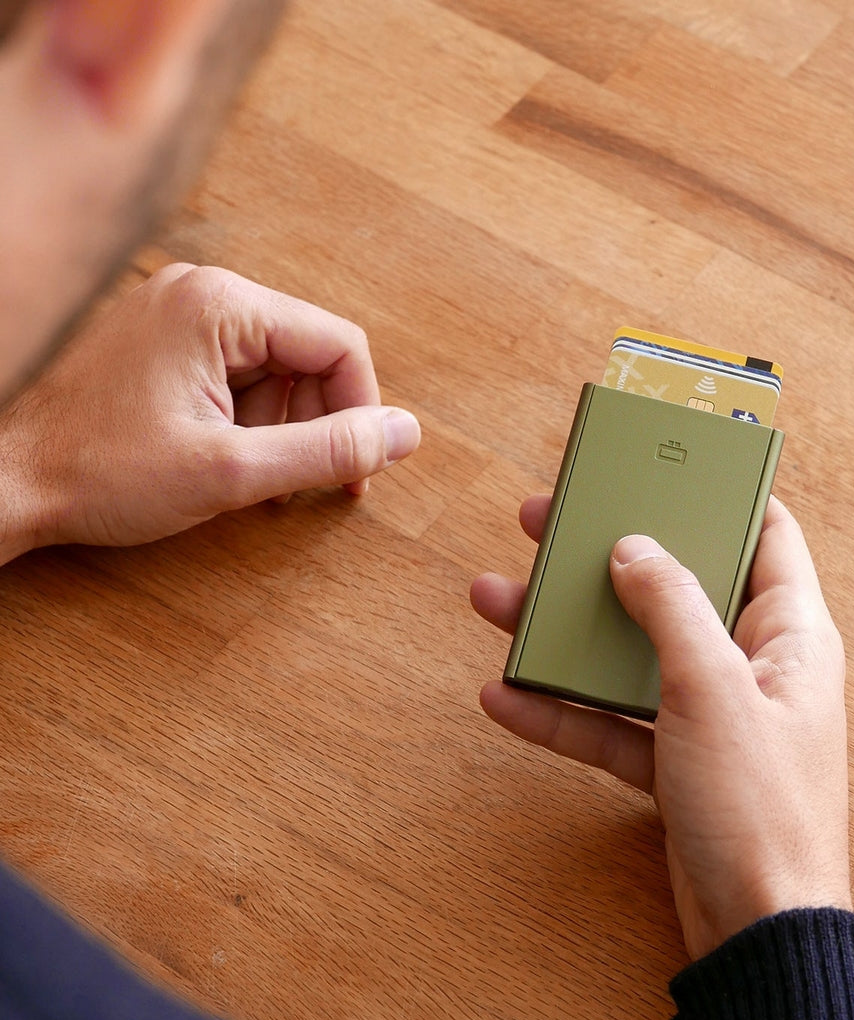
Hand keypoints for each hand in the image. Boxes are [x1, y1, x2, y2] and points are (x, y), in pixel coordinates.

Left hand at [0, 264, 419, 559]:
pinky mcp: (163, 343)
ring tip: (236, 473)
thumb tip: (405, 435)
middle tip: (288, 483)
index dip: (361, 414)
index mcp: (220, 304)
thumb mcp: (232, 472)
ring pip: (277, 371)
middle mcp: (201, 294)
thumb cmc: (99, 472)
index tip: (354, 474)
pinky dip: (244, 423)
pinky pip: (237, 376)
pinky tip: (215, 457)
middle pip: (310, 356)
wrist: (7, 480)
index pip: (340, 345)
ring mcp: (178, 315)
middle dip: (312, 426)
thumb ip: (328, 451)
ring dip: (276, 430)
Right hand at [471, 495, 851, 960]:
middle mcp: (753, 667)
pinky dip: (564, 712)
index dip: (721, 492)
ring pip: (632, 655)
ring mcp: (711, 717)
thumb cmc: (761, 808)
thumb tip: (636, 547)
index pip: (766, 534)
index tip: (667, 460)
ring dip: (568, 633)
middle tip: (549, 520)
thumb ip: (671, 608)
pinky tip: (505, 697)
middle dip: (612, 554)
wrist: (760, 933)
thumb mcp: (713, 689)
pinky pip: (614, 724)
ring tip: (498, 598)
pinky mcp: (676, 765)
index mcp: (791, 634)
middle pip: (677, 587)